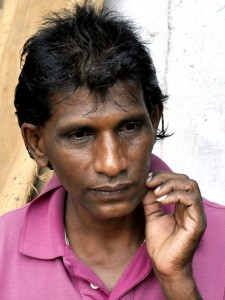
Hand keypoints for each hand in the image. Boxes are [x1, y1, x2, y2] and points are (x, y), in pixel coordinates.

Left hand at [142, 172, 205, 297]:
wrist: (164, 265)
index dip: (163, 176)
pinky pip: (191, 199)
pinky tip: (161, 201)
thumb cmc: (160, 243)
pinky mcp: (197, 222)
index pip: (179, 181)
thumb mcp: (152, 216)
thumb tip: (147, 184)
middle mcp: (192, 207)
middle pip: (186, 180)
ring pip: (191, 186)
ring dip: (170, 185)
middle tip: (150, 183)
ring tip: (156, 192)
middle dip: (166, 177)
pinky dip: (174, 195)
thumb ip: (150, 200)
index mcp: (183, 205)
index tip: (147, 180)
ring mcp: (196, 214)